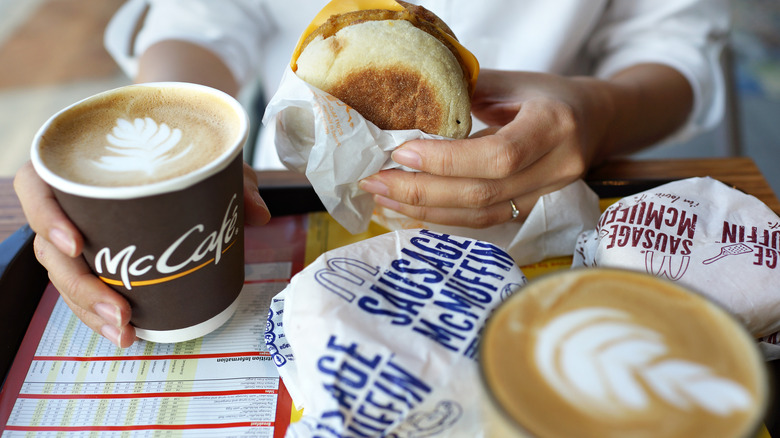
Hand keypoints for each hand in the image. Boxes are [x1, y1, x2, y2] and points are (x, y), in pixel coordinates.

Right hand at [14, 161, 270, 347]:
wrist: (172, 143)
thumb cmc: (174, 143)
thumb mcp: (206, 152)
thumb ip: (232, 177)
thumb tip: (257, 213)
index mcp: (73, 164)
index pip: (35, 188)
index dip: (46, 218)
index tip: (77, 245)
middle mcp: (66, 201)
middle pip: (50, 249)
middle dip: (81, 288)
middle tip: (120, 312)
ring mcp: (77, 232)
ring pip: (66, 277)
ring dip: (90, 310)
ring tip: (125, 332)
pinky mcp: (96, 255)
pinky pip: (86, 286)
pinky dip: (102, 311)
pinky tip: (127, 331)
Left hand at [359, 66, 690, 227]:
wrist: (593, 120)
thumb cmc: (546, 94)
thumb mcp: (510, 82)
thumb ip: (464, 93)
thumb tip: (404, 108)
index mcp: (553, 126)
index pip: (498, 156)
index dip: (446, 161)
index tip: (401, 152)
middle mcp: (557, 166)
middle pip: (483, 193)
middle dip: (421, 191)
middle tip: (375, 181)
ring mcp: (548, 195)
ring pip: (481, 214)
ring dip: (425, 210)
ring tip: (383, 198)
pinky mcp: (532, 210)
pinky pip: (484, 221)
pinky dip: (443, 217)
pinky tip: (410, 210)